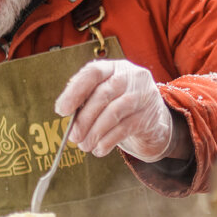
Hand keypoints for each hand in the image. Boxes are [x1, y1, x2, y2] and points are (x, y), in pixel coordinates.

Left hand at [55, 59, 190, 161]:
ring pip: (113, 113)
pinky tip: (99, 149)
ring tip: (84, 145)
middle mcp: (131, 76)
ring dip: (94, 133)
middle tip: (73, 136)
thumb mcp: (105, 96)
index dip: (75, 91)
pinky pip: (124, 129)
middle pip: (103, 94)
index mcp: (114, 67)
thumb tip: (66, 115)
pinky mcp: (150, 115)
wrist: (154, 122)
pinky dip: (108, 141)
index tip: (62, 110)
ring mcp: (143, 95)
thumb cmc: (121, 107)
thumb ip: (87, 99)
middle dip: (84, 119)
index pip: (93, 73)